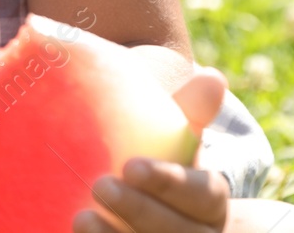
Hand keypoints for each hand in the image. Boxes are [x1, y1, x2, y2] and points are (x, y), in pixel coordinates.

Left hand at [73, 67, 229, 232]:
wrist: (141, 216)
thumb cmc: (155, 163)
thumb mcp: (172, 139)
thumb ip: (190, 113)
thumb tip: (213, 77)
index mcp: (209, 200)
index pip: (202, 194)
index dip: (169, 183)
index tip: (131, 165)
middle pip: (181, 232)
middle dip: (141, 211)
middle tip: (100, 186)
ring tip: (80, 218)